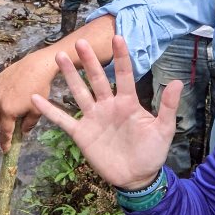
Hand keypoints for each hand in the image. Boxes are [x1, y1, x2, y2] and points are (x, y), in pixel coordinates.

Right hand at [0, 51, 59, 152]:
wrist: (38, 65)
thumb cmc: (40, 89)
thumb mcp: (37, 111)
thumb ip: (28, 124)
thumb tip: (23, 131)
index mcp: (8, 111)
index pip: (4, 131)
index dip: (5, 142)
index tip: (5, 150)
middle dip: (2, 126)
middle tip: (11, 129)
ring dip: (4, 110)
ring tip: (16, 108)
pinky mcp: (0, 78)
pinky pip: (0, 91)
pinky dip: (6, 96)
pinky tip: (17, 92)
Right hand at [31, 35, 180, 189]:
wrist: (136, 178)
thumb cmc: (152, 152)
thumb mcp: (163, 130)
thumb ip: (168, 106)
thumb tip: (178, 82)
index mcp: (128, 102)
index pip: (125, 75)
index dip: (121, 57)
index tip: (118, 37)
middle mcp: (108, 105)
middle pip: (97, 79)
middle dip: (88, 61)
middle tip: (79, 42)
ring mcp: (93, 118)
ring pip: (79, 92)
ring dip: (69, 76)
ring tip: (59, 57)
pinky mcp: (81, 133)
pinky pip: (62, 120)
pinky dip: (49, 110)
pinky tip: (36, 98)